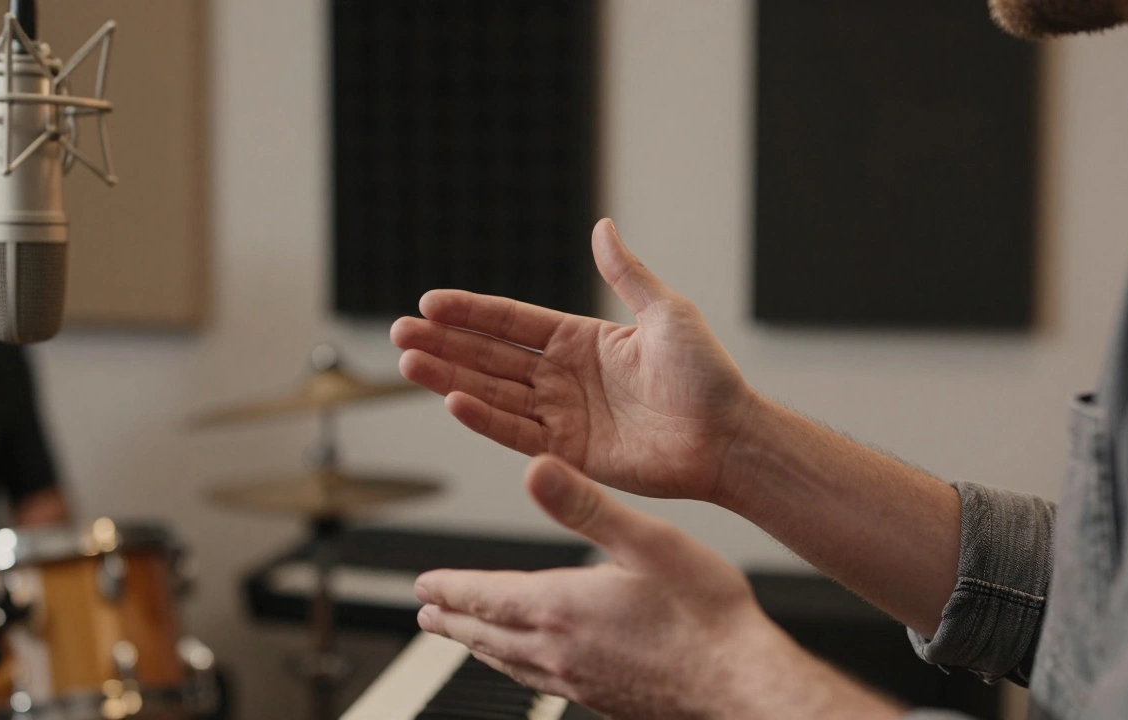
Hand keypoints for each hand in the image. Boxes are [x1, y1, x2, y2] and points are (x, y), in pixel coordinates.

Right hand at [391, 219, 757, 501]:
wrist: (729, 436)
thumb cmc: (707, 374)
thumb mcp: (667, 312)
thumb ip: (626, 274)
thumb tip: (602, 226)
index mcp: (582, 340)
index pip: (513, 323)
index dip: (471, 312)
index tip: (429, 301)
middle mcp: (564, 378)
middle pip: (491, 357)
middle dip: (444, 343)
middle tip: (399, 332)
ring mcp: (564, 416)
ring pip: (493, 393)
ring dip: (449, 377)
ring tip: (408, 361)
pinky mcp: (569, 453)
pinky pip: (517, 431)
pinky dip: (483, 417)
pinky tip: (451, 398)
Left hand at [415, 456, 900, 719]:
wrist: (741, 685)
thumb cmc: (706, 615)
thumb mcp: (648, 541)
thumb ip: (586, 506)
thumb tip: (535, 469)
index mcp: (562, 606)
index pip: (485, 595)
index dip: (450, 588)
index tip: (422, 586)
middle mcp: (560, 650)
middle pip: (487, 635)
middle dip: (454, 620)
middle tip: (427, 614)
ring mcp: (580, 682)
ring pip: (511, 664)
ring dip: (480, 647)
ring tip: (465, 639)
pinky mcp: (604, 701)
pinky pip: (542, 684)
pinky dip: (520, 670)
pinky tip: (533, 668)